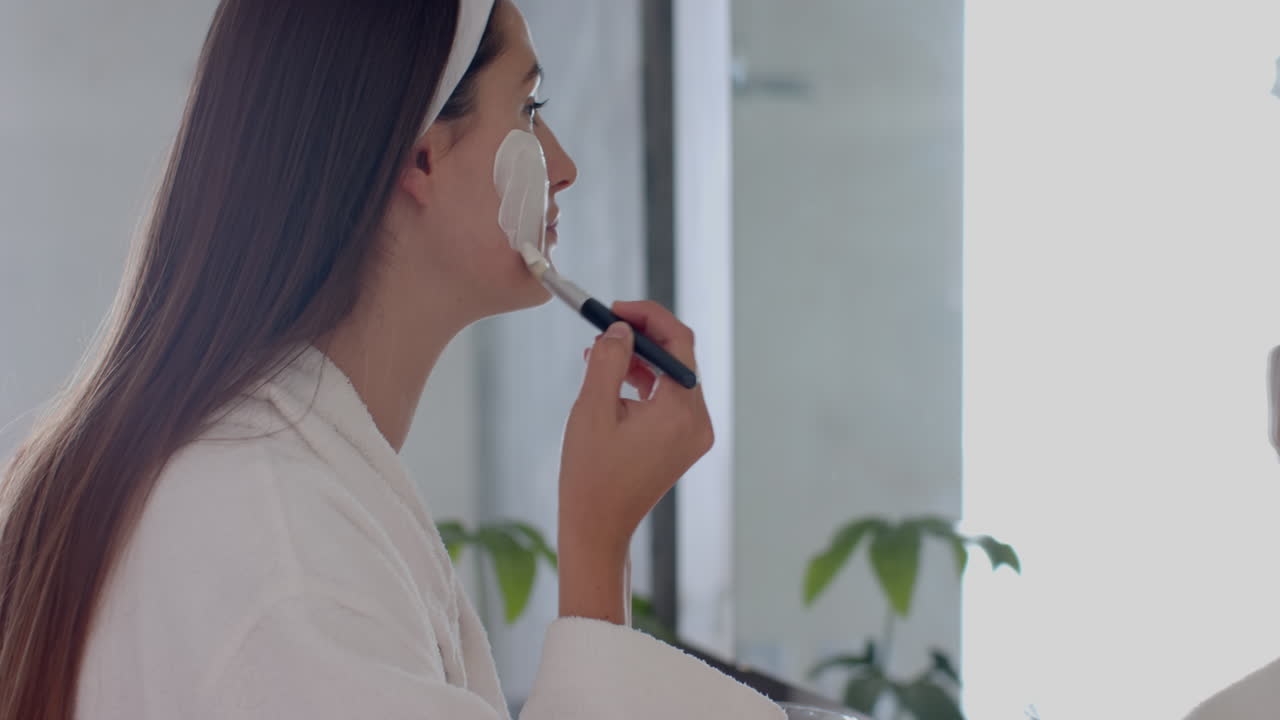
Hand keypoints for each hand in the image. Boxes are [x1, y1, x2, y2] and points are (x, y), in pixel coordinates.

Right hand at [557, 301, 713, 623]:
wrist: (598, 528)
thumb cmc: (590, 474)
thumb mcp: (592, 408)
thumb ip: (609, 359)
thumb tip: (620, 328)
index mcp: (682, 412)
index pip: (678, 343)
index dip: (648, 317)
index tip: (614, 308)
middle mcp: (698, 422)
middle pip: (678, 358)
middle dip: (641, 337)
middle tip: (604, 324)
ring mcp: (693, 435)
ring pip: (671, 377)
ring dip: (638, 360)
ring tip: (598, 353)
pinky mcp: (682, 443)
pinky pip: (668, 399)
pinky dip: (643, 383)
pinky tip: (611, 379)